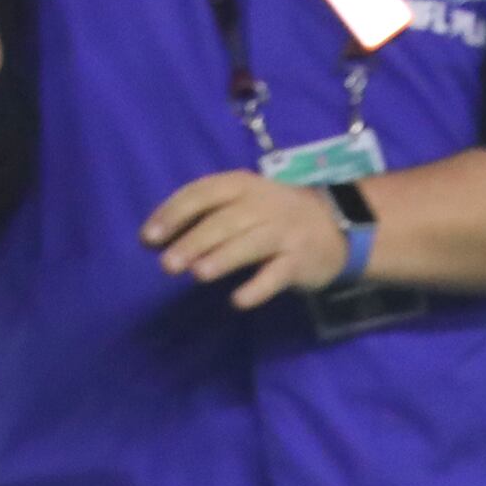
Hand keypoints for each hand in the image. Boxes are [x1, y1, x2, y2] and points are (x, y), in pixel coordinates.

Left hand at [144, 170, 357, 309]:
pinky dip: (259, 287)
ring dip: (223, 258)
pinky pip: (277, 274)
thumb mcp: (242, 203)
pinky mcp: (301, 261)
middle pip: (225, 221)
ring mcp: (284, 233)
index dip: (174, 213)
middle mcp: (264, 204)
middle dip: (194, 241)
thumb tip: (153, 239)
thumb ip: (202, 216)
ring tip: (197, 275)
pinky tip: (238, 301)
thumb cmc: (273, 217)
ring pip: (251, 243)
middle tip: (167, 265)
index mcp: (242, 185)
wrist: (337, 228)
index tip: (148, 238)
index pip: (203, 193)